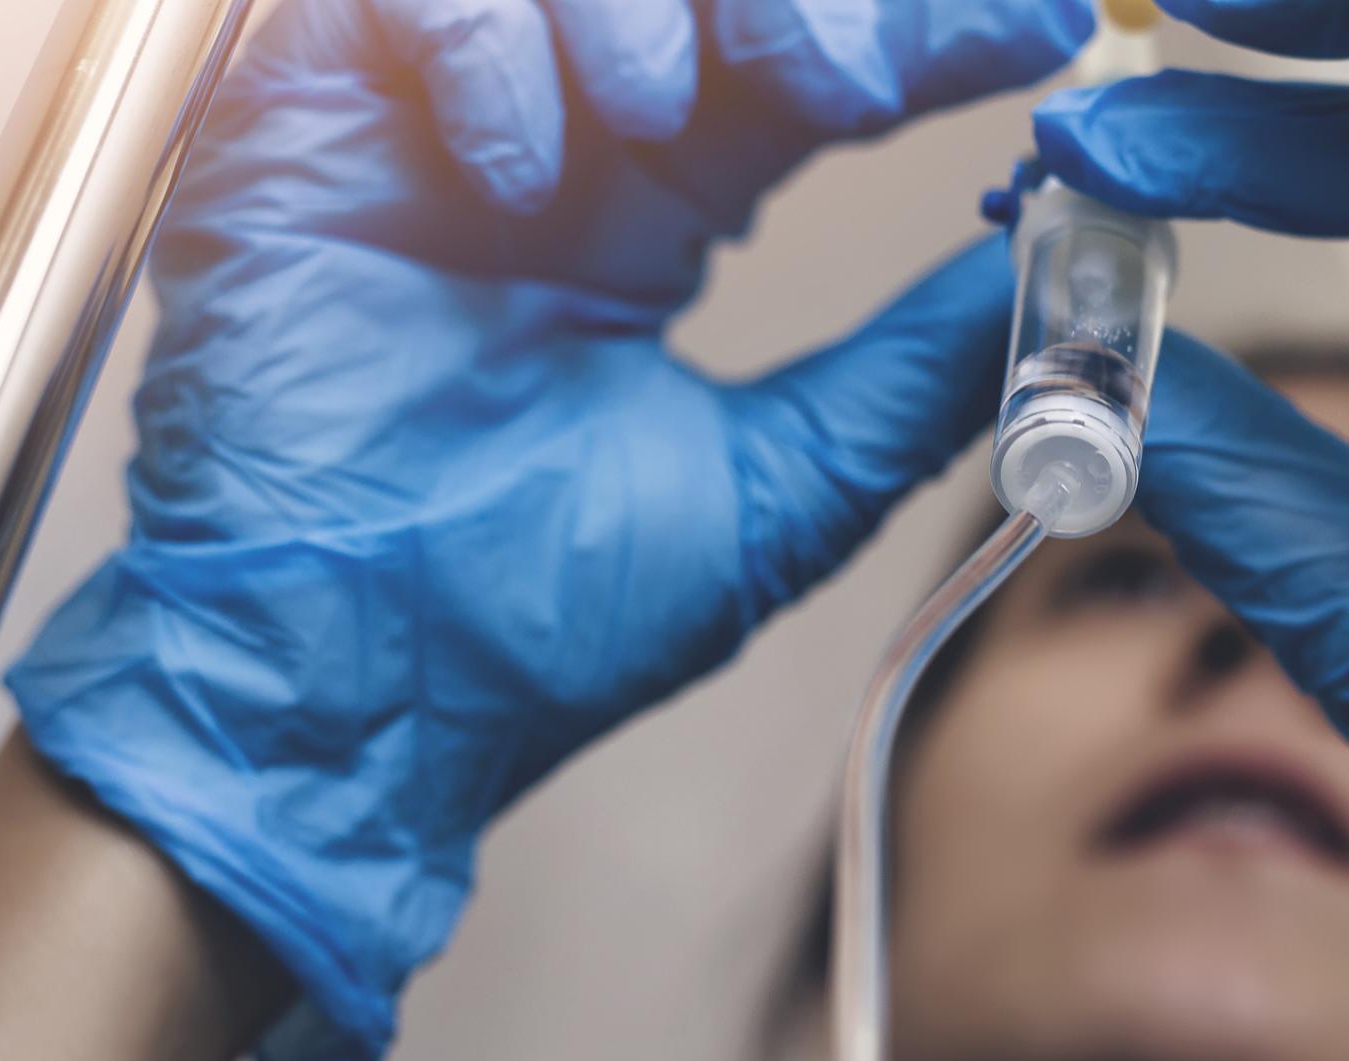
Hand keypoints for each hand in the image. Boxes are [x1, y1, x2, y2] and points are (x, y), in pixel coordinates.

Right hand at [6, 1, 1090, 1060]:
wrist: (359, 703)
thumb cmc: (540, 622)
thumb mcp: (777, 492)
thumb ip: (908, 382)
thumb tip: (1049, 297)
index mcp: (648, 225)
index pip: (792, 73)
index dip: (911, 40)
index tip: (1033, 40)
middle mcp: (544, 161)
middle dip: (797, 5)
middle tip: (852, 80)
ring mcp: (423, 140)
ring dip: (635, 14)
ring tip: (657, 130)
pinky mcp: (298, 135)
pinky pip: (400, 1)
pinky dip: (485, 52)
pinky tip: (518, 177)